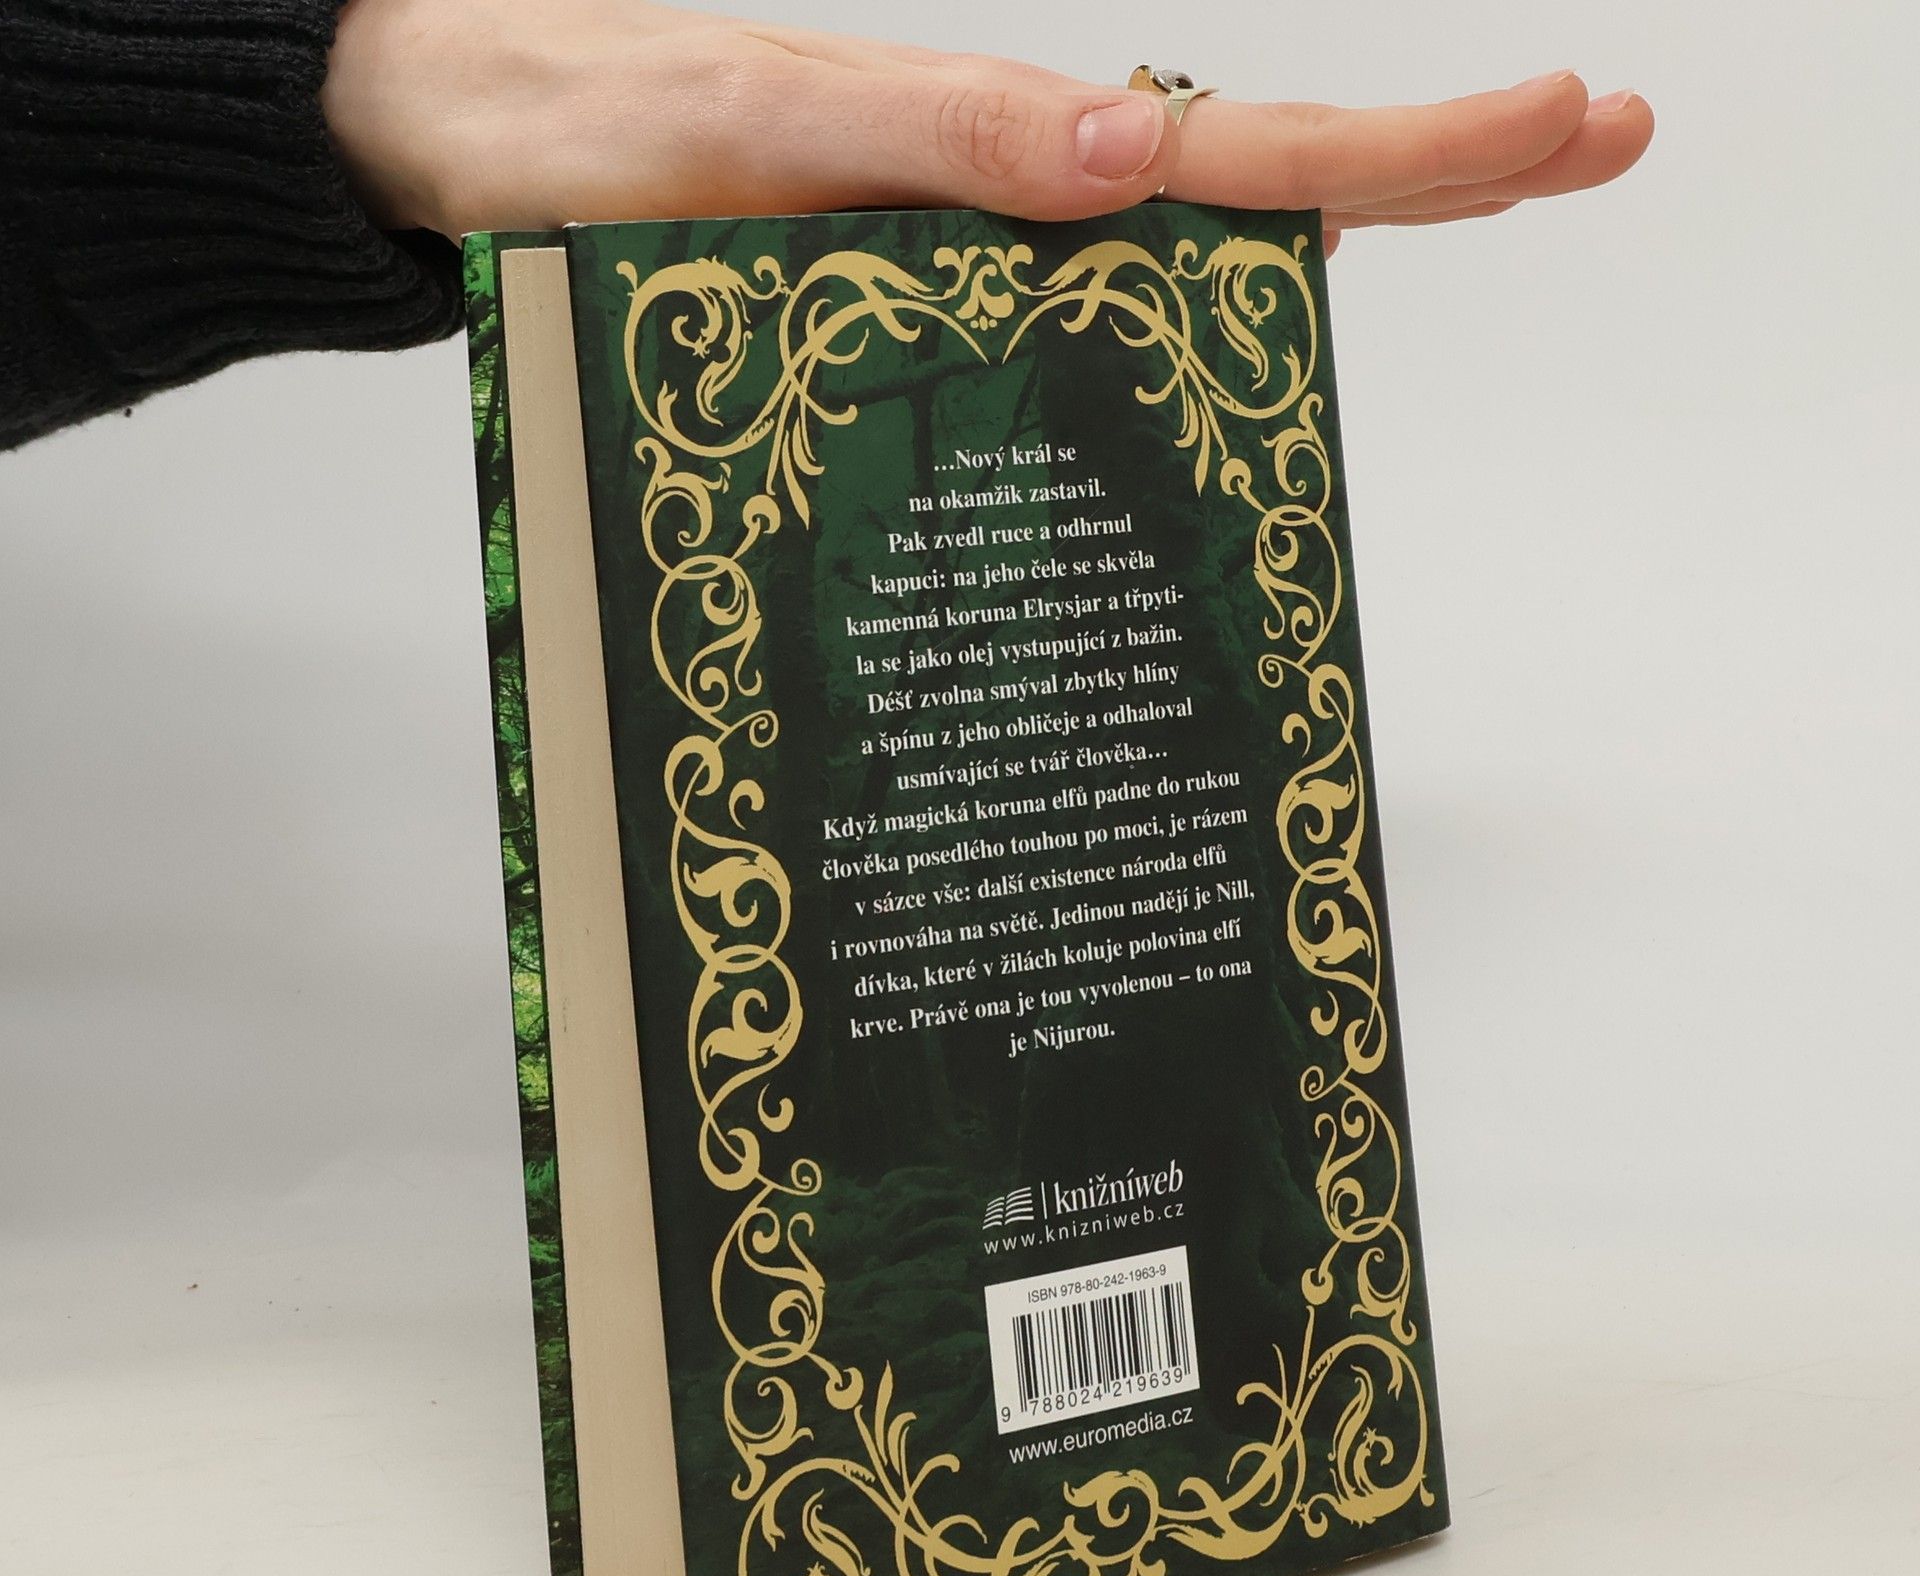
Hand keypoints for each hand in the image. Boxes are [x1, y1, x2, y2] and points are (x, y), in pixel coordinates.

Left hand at [323, 0, 1652, 246]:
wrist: (443, 146)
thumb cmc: (558, 131)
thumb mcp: (738, 123)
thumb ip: (929, 136)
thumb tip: (1134, 156)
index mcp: (984, 145)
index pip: (1232, 148)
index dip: (1402, 150)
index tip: (1565, 122)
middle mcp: (994, 197)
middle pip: (1246, 187)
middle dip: (1423, 166)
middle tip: (1589, 144)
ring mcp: (962, 254)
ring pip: (1179, 254)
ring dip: (1333, 241)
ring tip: (1481, 214)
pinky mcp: (909, 304)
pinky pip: (1075, 320)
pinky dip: (1185, 329)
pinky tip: (1242, 350)